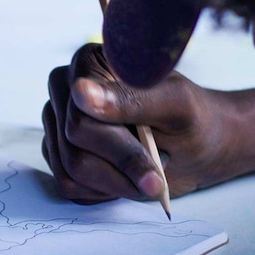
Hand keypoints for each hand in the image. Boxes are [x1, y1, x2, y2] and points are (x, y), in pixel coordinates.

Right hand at [42, 43, 247, 203]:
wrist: (196, 146)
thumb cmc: (191, 119)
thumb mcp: (175, 106)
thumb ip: (130, 98)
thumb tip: (81, 91)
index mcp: (89, 63)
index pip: (81, 113)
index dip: (118, 146)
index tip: (154, 164)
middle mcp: (66, 90)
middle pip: (73, 143)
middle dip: (122, 165)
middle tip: (157, 173)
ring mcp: (58, 122)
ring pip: (69, 169)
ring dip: (116, 183)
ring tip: (146, 174)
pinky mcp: (58, 152)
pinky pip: (68, 184)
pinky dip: (104, 191)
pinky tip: (126, 178)